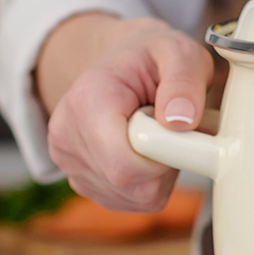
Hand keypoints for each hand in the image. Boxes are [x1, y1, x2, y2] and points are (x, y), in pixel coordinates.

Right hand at [36, 13, 213, 211]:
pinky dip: (150, 183)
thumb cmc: (155, 56)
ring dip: (160, 174)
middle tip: (174, 129)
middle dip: (166, 165)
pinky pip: (129, 201)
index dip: (164, 158)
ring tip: (158, 134)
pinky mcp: (81, 178)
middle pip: (130, 185)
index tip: (182, 130)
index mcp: (89, 100)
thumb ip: (185, 82)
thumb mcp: (181, 53)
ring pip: (133, 197)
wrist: (127, 59)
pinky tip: (148, 151)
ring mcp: (69, 161)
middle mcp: (68, 133)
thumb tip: (181, 121)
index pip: (124, 164)